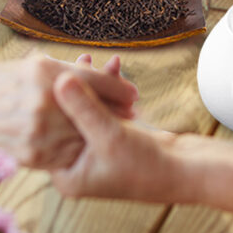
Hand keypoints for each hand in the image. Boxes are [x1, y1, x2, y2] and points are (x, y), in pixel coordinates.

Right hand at [0, 53, 138, 170]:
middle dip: (117, 110)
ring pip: (86, 133)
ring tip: (111, 126)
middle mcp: (45, 99)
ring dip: (101, 131)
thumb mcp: (30, 65)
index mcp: (45, 71)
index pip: (96, 80)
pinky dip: (80, 148)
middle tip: (130, 111)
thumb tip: (100, 74)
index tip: (133, 92)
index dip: (120, 87)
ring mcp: (39, 130)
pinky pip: (68, 154)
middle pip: (97, 108)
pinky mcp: (33, 155)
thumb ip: (65, 70)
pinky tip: (85, 143)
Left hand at [49, 71, 183, 201]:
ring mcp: (92, 151)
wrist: (183, 173)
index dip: (52, 99)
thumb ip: (84, 107)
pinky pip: (101, 109)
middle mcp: (75, 163)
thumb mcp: (110, 134)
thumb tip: (59, 79)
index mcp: (66, 173)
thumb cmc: (146, 166)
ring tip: (102, 59)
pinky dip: (108, 91)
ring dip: (96, 84)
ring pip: (85, 110)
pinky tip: (115, 68)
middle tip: (82, 58)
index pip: (49, 131)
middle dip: (76, 87)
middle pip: (66, 118)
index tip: (55, 70)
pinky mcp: (109, 138)